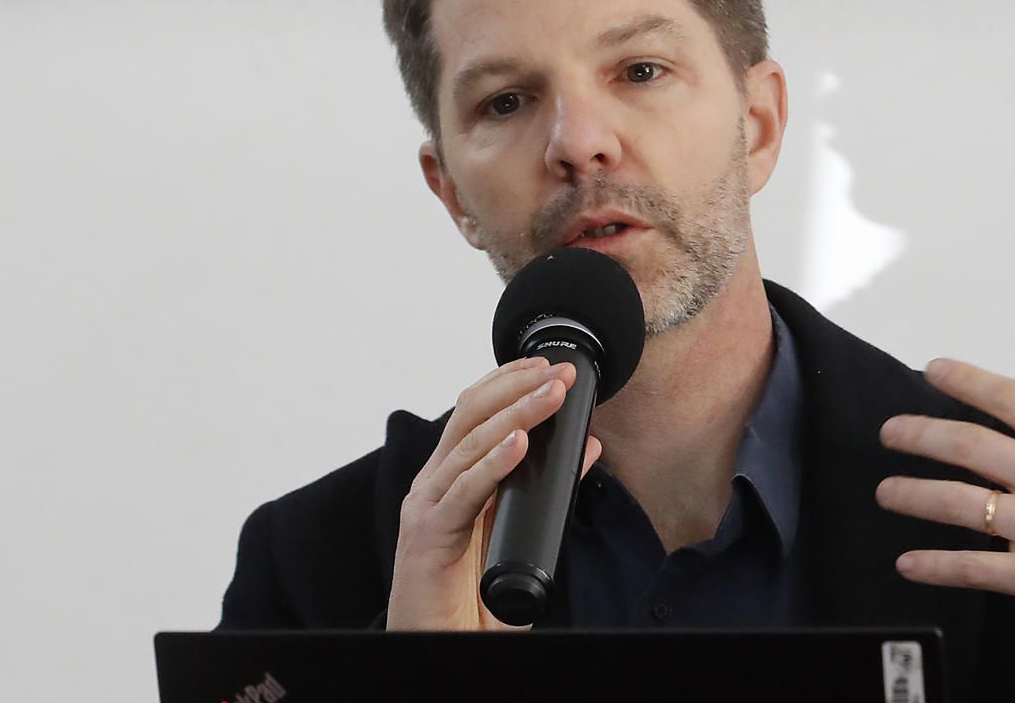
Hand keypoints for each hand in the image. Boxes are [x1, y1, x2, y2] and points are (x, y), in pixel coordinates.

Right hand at [387, 356, 600, 630]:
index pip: (475, 410)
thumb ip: (545, 489)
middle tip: (560, 374)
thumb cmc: (469, 595)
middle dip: (518, 386)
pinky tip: (519, 445)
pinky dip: (493, 464)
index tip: (548, 364)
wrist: (439, 651)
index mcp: (449, 476)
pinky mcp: (426, 536)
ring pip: (470, 443)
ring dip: (515, 414)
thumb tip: (588, 447)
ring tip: (550, 397)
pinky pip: (463, 493)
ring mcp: (426, 506)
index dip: (509, 380)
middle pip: (471, 413)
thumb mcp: (518, 530)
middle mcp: (433, 483)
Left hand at [877, 359, 1014, 653]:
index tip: (932, 371)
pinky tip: (910, 562)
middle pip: (968, 444)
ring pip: (958, 503)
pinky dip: (934, 565)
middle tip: (889, 431)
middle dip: (918, 434)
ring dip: (913, 494)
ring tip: (886, 490)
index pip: (1009, 398)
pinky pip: (973, 568)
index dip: (965, 380)